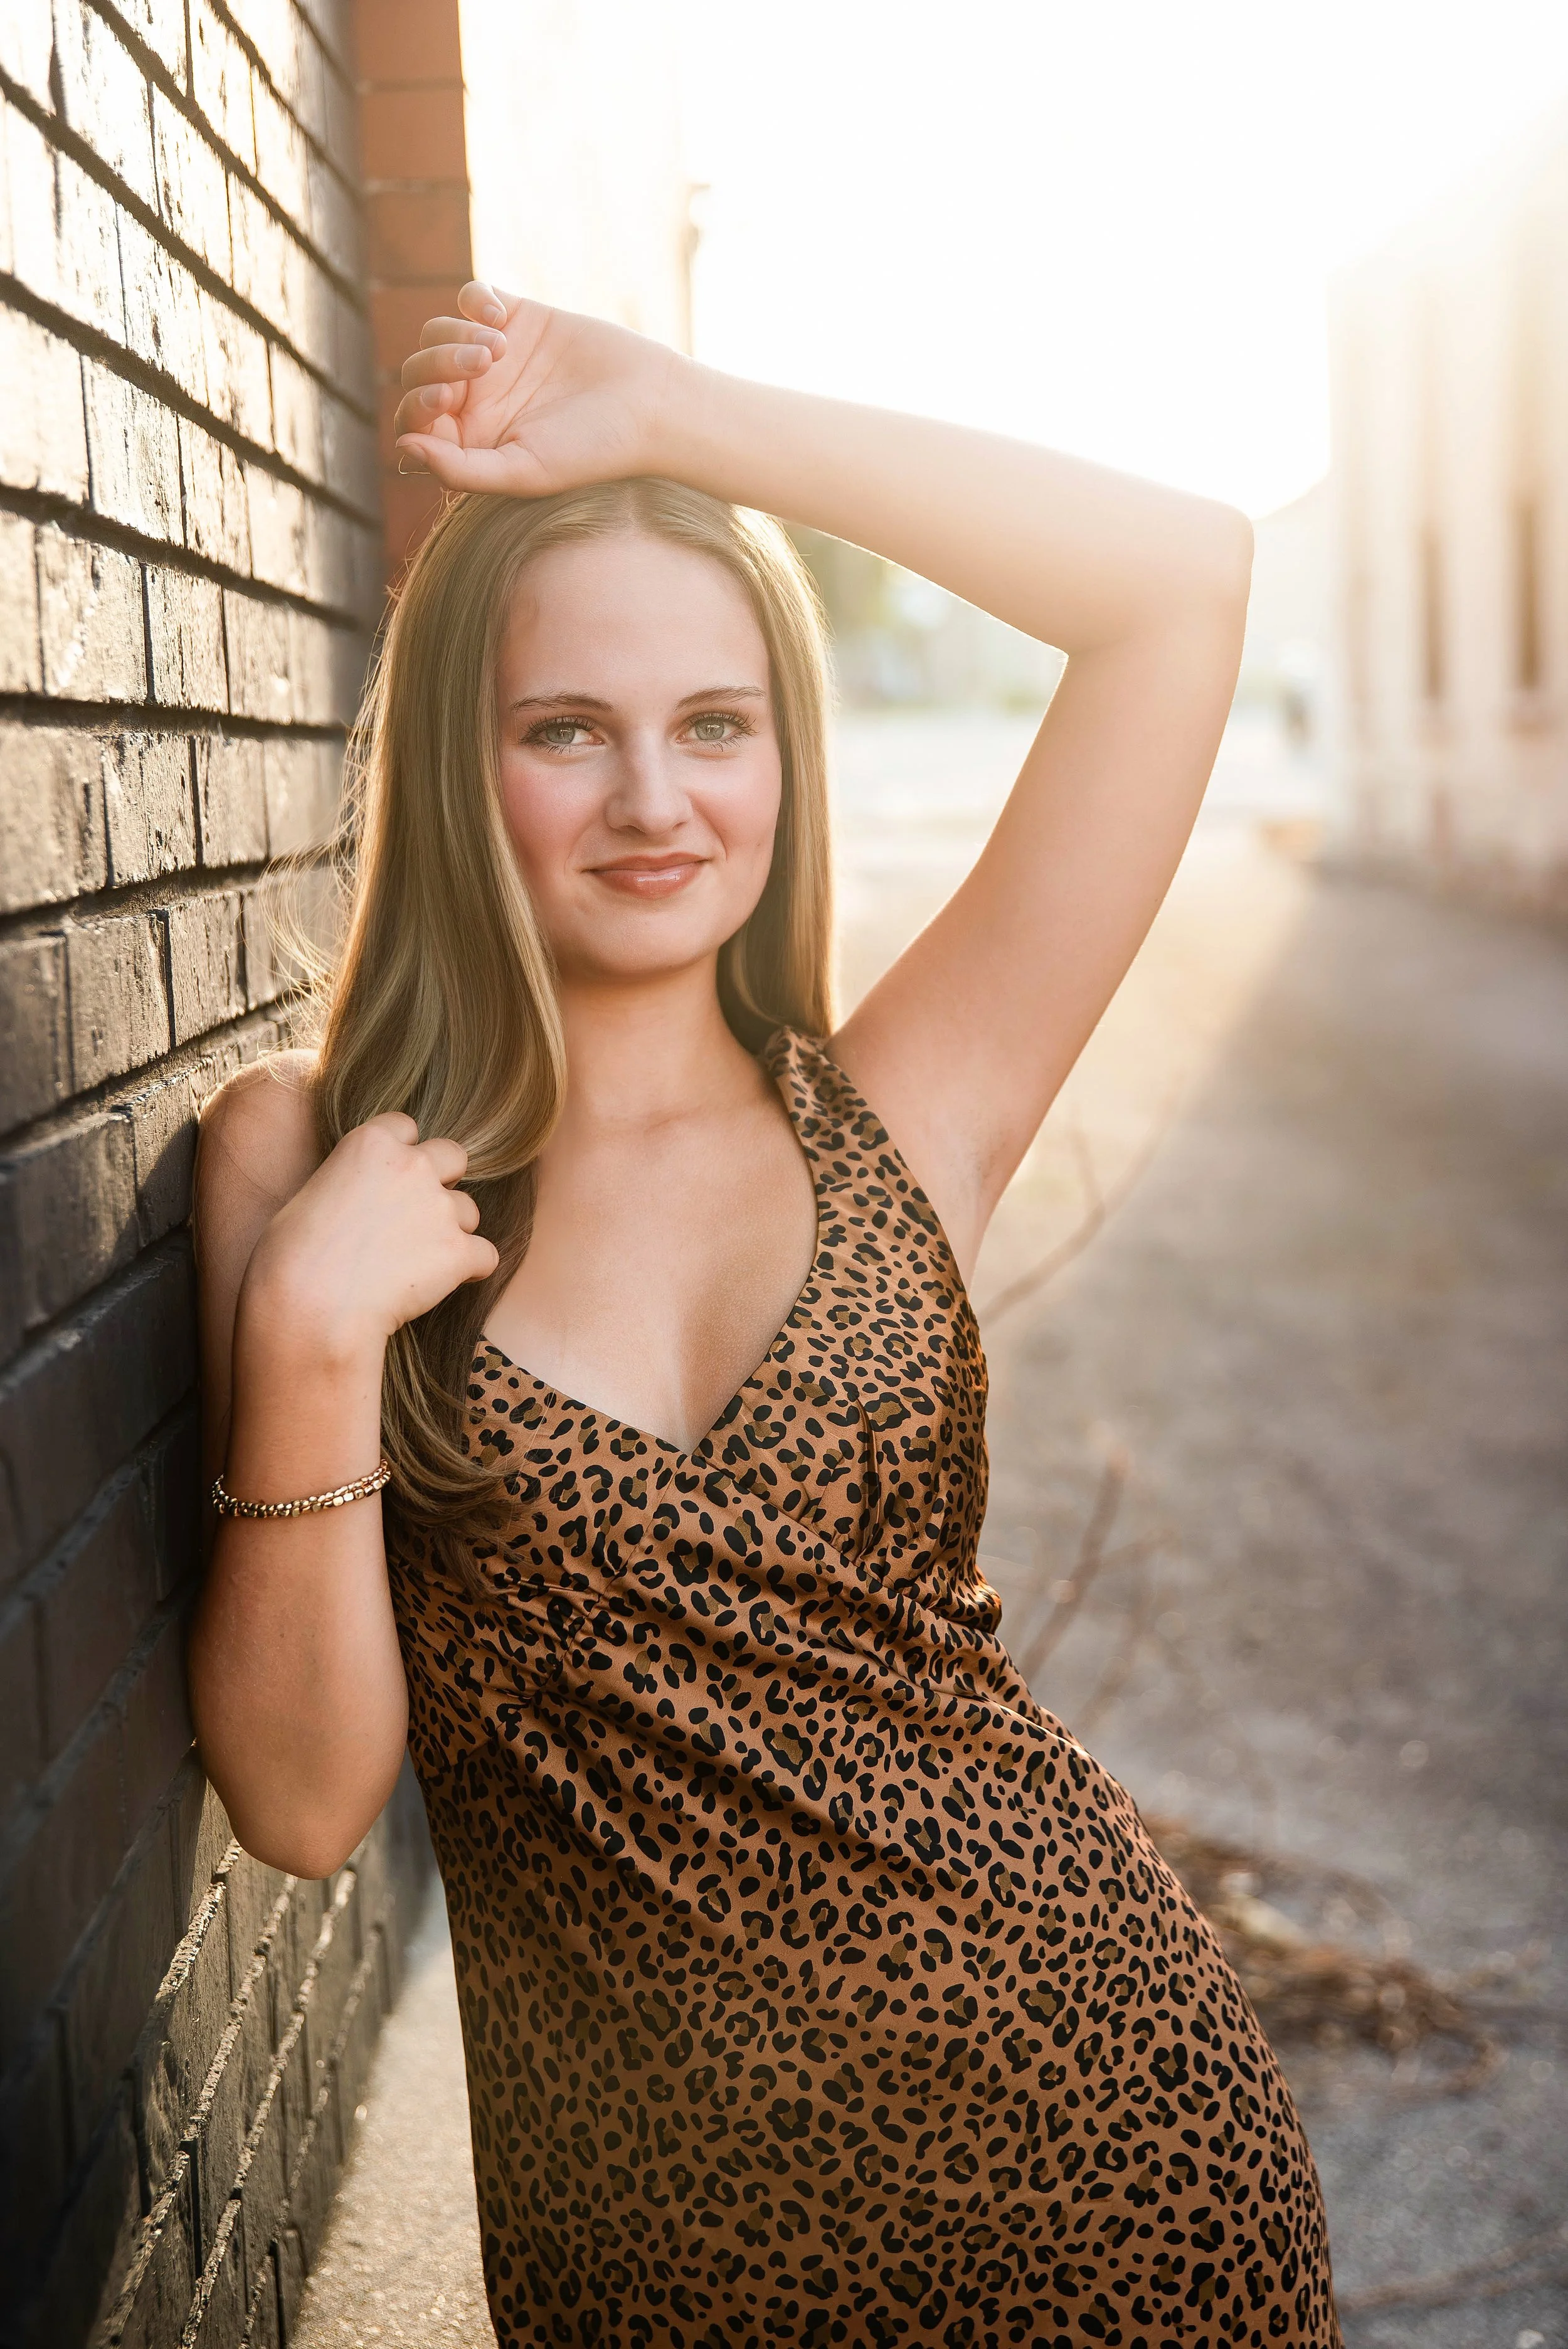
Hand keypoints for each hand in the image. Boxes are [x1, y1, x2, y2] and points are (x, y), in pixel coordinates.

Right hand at [241, 1114, 499, 1361]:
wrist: (310, 1305)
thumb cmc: (292, 1258)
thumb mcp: (313, 1196)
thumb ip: (352, 1183)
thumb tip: (364, 1199)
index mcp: (371, 1143)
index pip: (406, 1127)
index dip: (403, 1153)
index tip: (391, 1181)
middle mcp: (412, 1165)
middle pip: (453, 1156)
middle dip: (443, 1181)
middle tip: (418, 1217)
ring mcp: (439, 1207)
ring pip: (469, 1211)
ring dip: (452, 1232)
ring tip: (417, 1264)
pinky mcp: (458, 1250)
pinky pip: (485, 1256)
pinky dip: (470, 1270)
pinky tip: (438, 1286)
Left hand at [392, 282, 686, 498]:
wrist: (649, 404)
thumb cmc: (592, 450)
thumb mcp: (524, 472)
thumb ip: (460, 470)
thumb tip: (403, 450)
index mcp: (471, 441)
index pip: (413, 421)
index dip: (417, 405)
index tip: (450, 399)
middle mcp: (476, 399)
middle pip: (418, 370)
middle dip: (436, 365)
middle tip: (481, 370)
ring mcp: (494, 356)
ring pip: (437, 332)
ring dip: (456, 335)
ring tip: (499, 349)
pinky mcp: (518, 317)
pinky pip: (471, 297)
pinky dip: (476, 300)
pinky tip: (502, 317)